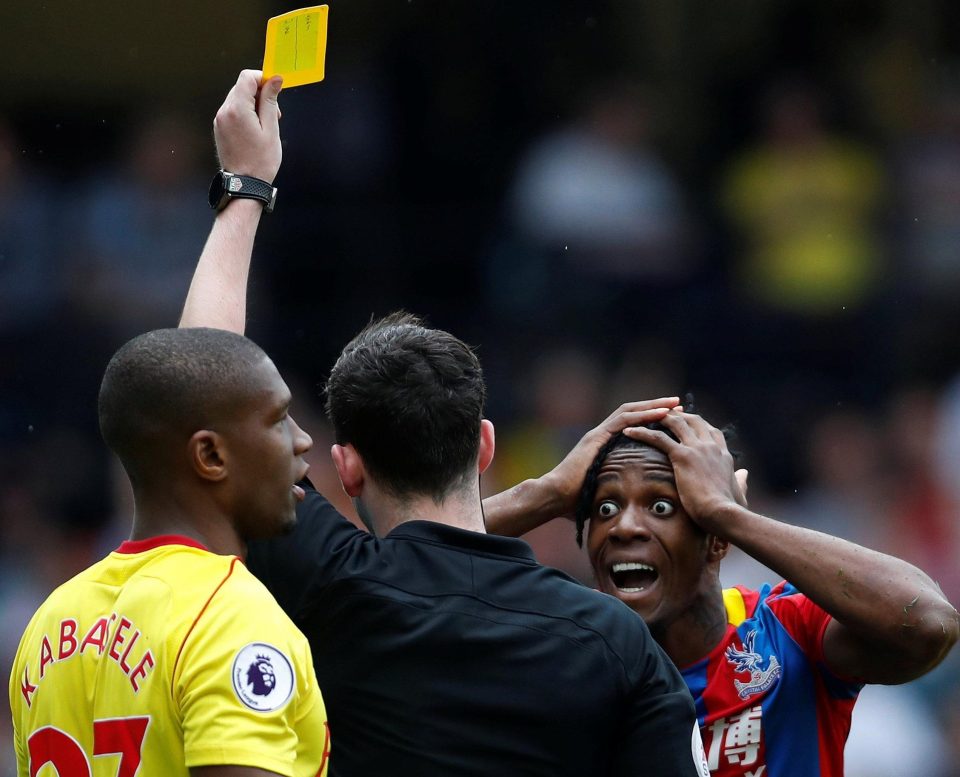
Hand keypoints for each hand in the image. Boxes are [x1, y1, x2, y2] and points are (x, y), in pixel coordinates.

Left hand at [213, 70, 282, 182]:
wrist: (244, 184)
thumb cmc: (261, 161)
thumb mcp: (271, 128)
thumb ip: (270, 100)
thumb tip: (275, 79)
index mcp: (237, 109)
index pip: (247, 77)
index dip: (263, 79)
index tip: (275, 90)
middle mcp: (224, 111)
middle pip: (242, 87)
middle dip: (260, 94)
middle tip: (274, 114)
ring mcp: (220, 120)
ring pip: (238, 98)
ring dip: (253, 104)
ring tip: (266, 125)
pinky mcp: (219, 127)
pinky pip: (233, 111)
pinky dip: (245, 113)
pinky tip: (255, 130)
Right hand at [541, 398, 679, 518]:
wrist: (555, 497)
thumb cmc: (574, 501)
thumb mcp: (603, 491)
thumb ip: (614, 490)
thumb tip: (627, 506)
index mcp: (604, 445)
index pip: (631, 425)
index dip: (651, 419)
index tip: (671, 418)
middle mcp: (601, 435)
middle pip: (632, 413)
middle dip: (656, 408)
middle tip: (678, 404)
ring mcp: (598, 434)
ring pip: (630, 411)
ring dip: (653, 406)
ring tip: (674, 403)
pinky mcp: (596, 437)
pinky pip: (623, 420)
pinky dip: (643, 415)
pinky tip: (661, 413)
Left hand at [623, 411, 745, 533]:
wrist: (723, 513)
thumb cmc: (730, 510)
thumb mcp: (739, 492)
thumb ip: (741, 481)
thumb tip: (744, 474)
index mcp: (723, 455)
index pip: (711, 431)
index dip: (698, 426)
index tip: (688, 425)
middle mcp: (711, 447)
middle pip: (694, 420)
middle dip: (679, 415)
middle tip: (663, 415)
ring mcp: (697, 449)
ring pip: (676, 423)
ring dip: (659, 418)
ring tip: (644, 418)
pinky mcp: (683, 456)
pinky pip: (658, 438)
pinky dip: (643, 432)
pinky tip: (629, 432)